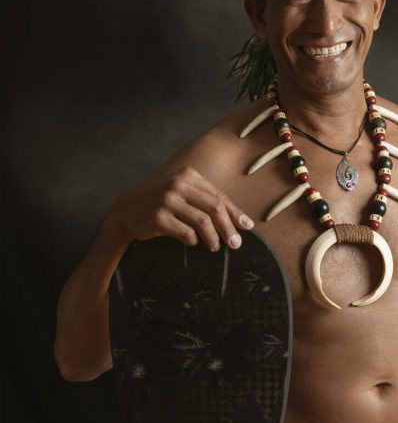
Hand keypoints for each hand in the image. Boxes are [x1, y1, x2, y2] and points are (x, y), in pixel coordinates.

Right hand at [103, 165, 254, 251]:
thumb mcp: (182, 193)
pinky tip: (193, 243)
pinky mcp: (159, 217)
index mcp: (188, 175)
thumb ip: (205, 200)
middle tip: (236, 244)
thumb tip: (238, 219)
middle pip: (214, 208)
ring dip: (213, 237)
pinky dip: (193, 240)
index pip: (218, 196)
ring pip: (202, 221)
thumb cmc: (160, 202)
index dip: (235, 213)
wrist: (125, 210)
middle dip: (228, 228)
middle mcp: (178, 184)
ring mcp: (168, 200)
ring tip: (216, 247)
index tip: (247, 227)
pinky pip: (185, 232)